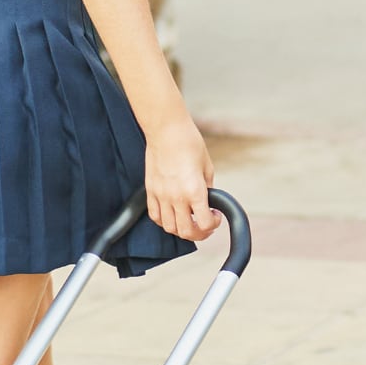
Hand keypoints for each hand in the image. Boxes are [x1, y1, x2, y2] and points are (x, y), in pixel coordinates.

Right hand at [144, 121, 219, 240]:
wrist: (167, 130)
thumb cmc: (189, 143)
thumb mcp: (207, 167)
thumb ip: (208, 189)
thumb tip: (208, 202)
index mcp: (195, 190)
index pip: (204, 223)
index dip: (213, 224)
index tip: (215, 216)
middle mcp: (176, 197)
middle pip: (186, 232)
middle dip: (199, 233)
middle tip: (204, 225)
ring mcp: (161, 195)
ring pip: (169, 228)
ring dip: (181, 229)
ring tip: (188, 220)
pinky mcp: (150, 191)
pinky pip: (155, 216)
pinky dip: (164, 221)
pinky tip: (172, 214)